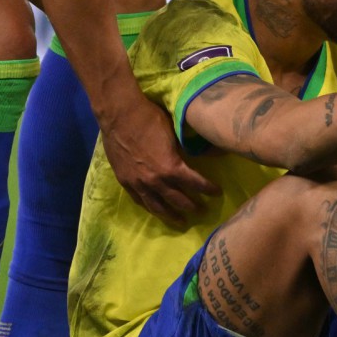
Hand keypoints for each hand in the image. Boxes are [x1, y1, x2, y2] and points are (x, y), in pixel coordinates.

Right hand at [101, 94, 221, 226]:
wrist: (119, 114)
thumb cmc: (150, 118)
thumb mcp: (174, 134)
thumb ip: (184, 150)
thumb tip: (200, 154)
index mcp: (171, 168)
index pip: (196, 183)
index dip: (208, 189)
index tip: (217, 193)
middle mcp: (155, 181)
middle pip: (178, 200)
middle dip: (192, 206)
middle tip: (201, 211)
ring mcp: (138, 183)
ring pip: (157, 206)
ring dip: (171, 216)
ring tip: (180, 222)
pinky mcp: (124, 181)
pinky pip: (139, 200)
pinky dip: (149, 206)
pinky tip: (155, 209)